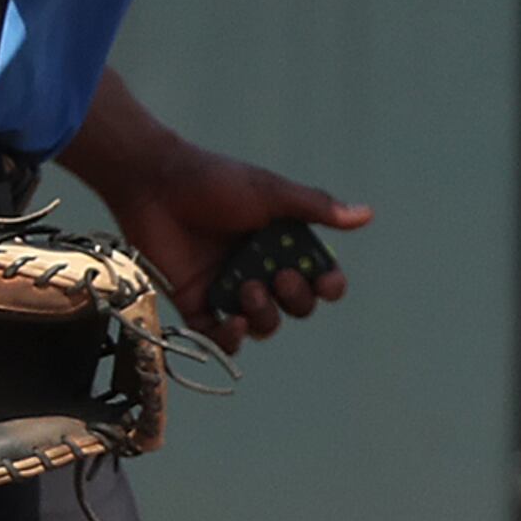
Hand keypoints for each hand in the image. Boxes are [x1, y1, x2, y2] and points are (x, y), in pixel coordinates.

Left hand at [94, 137, 371, 343]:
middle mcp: (260, 269)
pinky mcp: (197, 303)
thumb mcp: (269, 192)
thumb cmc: (213, 182)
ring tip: (247, 290)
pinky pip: (221, 336)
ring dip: (266, 315)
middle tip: (276, 277)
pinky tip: (233, 324)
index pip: (318, 277)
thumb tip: (366, 214)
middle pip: (296, 306)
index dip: (327, 286)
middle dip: (295, 299)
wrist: (154, 184)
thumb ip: (315, 207)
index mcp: (283, 244)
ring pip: (265, 324)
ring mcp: (229, 288)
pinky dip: (231, 339)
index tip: (325, 282)